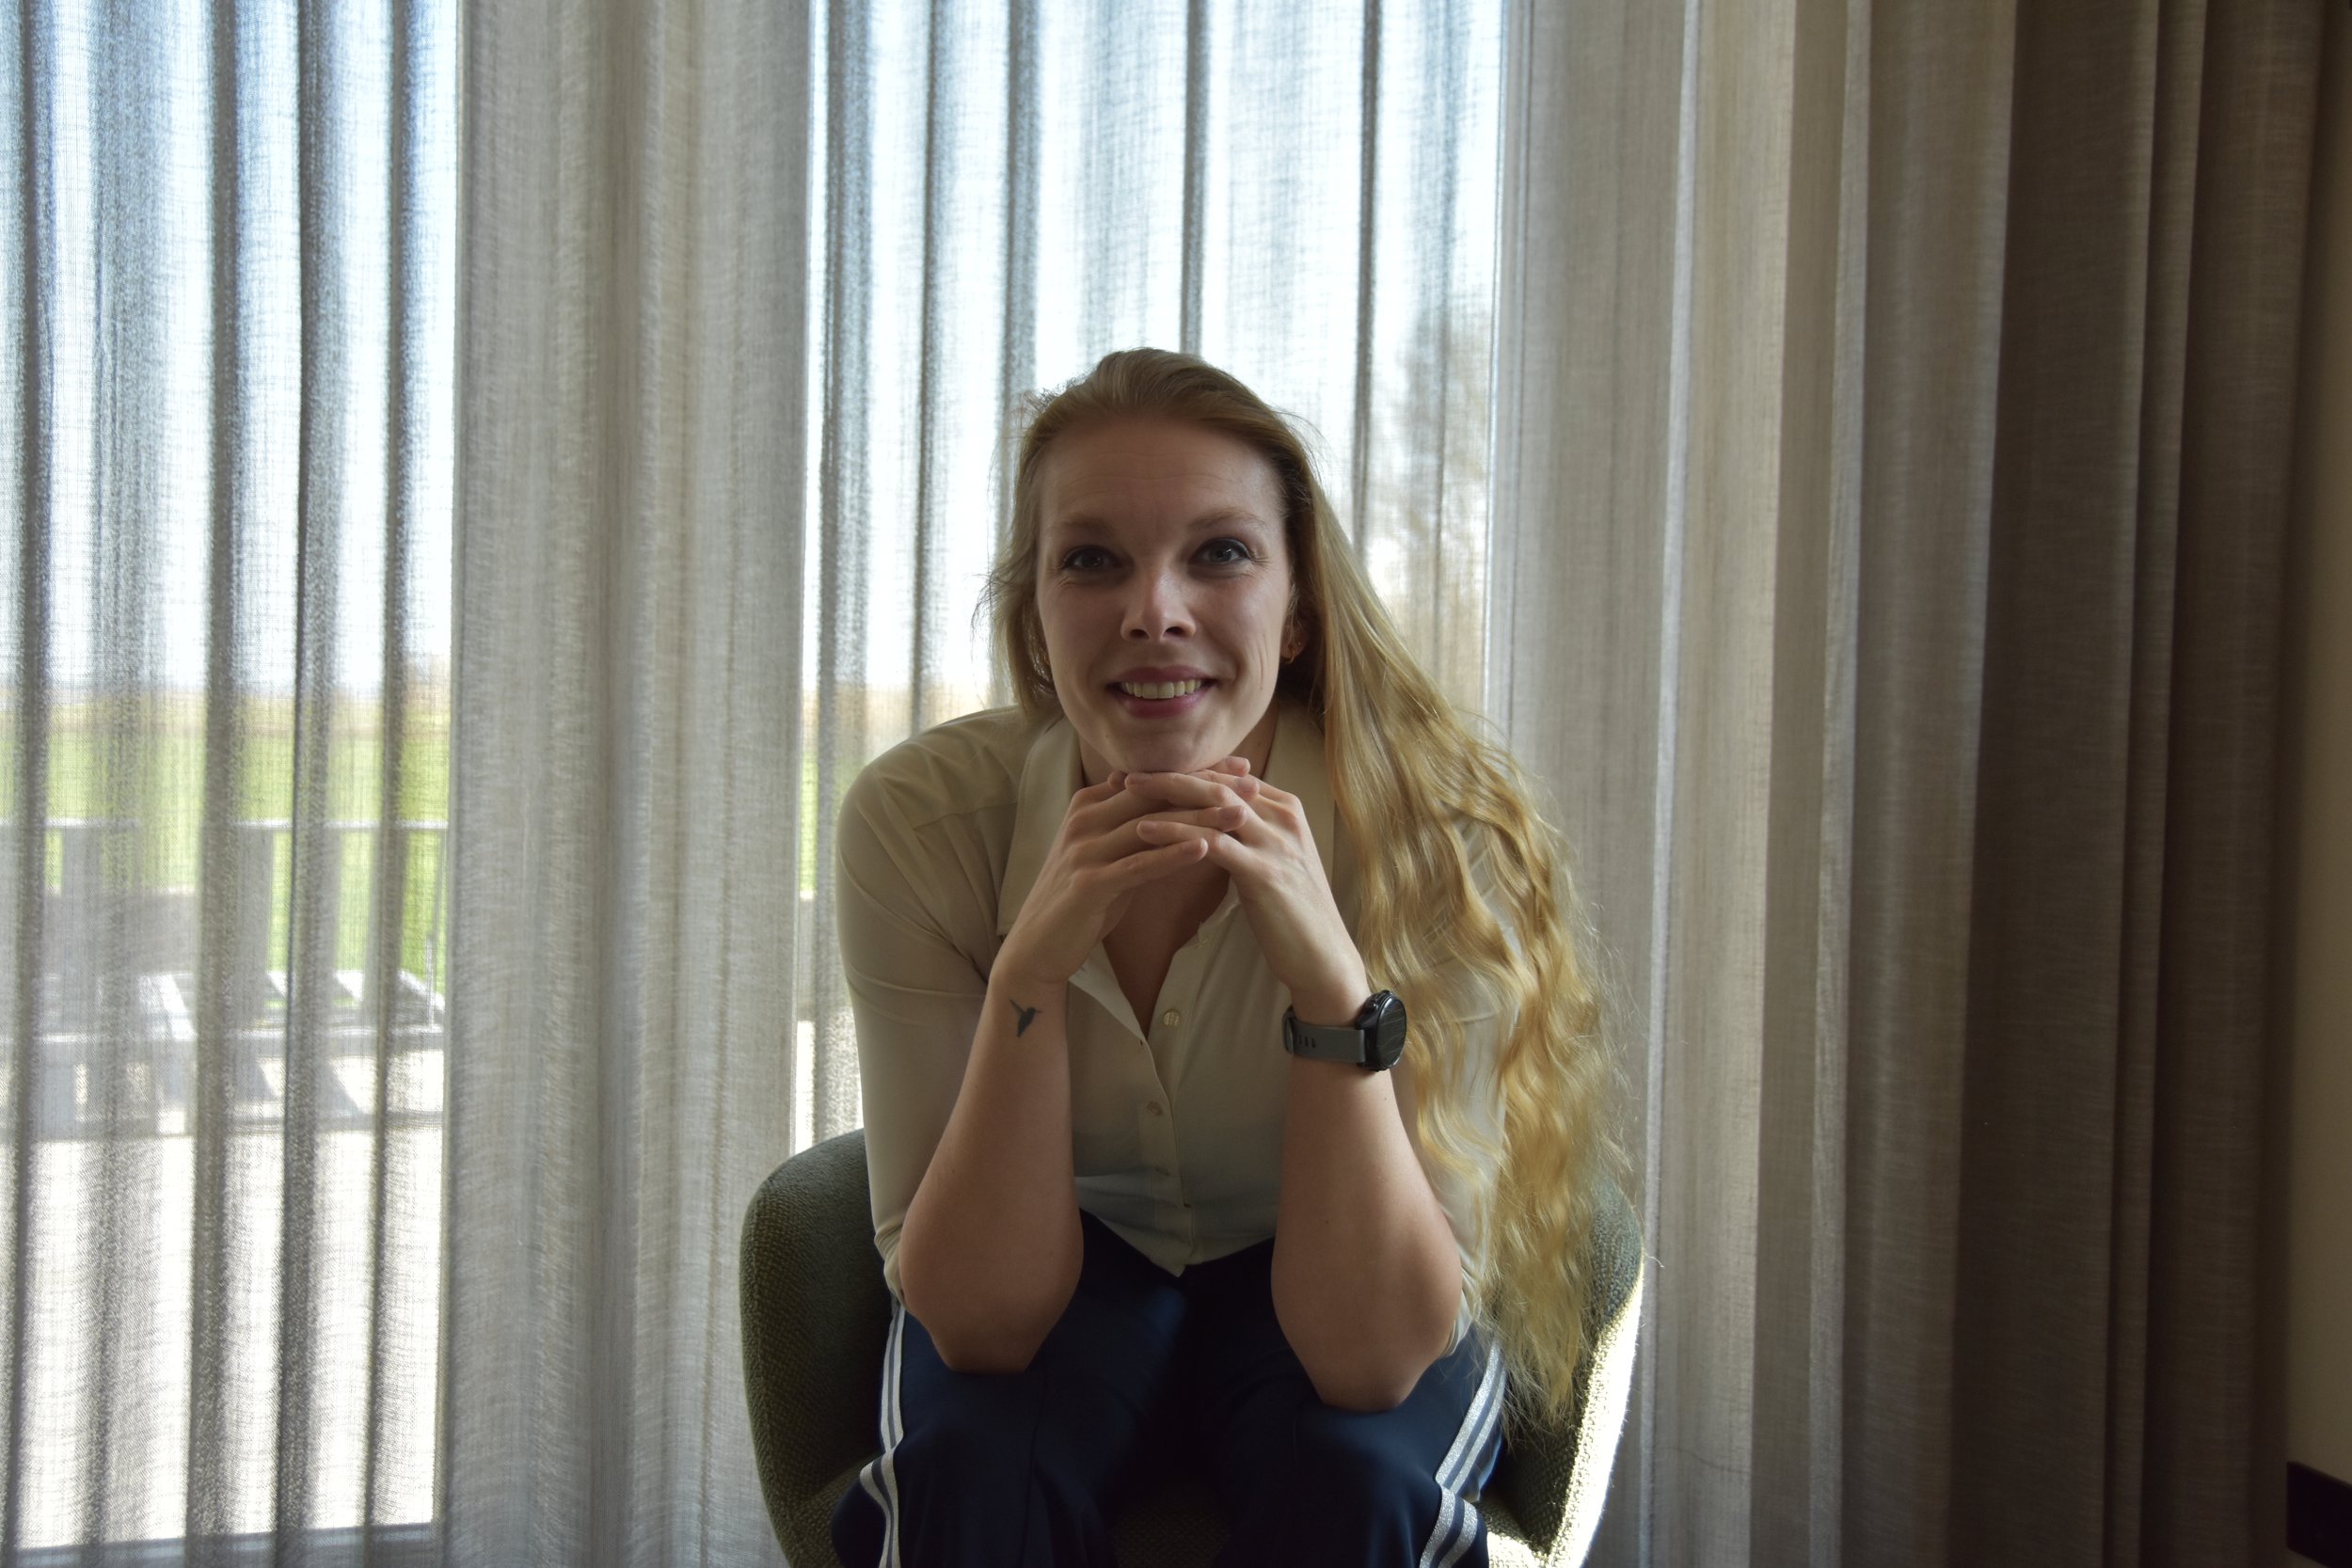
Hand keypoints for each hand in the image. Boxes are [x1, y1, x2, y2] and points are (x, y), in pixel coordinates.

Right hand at [994, 769, 1249, 992]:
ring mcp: (1083, 849)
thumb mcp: (1109, 853)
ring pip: (1150, 826)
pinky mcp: (1087, 883)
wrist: (1038, 944)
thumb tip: (1177, 804)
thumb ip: (1136, 827)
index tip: (1241, 767)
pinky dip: (1171, 855)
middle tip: (1251, 782)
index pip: (1153, 779)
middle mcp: (1085, 819)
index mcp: (1090, 804)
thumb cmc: (1083, 899)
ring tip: (1240, 814)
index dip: (1198, 771)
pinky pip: (1137, 864)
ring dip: (1198, 819)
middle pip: (1154, 794)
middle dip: (1206, 787)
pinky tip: (1204, 848)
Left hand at [1121, 763, 1370, 1024]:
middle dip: (1171, 774)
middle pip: (1219, 782)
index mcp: (1287, 809)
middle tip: (1129, 772)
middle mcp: (1284, 817)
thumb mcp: (1274, 858)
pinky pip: (1212, 843)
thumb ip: (1250, 833)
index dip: (1188, 771)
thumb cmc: (1293, 912)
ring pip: (1213, 804)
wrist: (1322, 954)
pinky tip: (1144, 832)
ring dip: (1166, 794)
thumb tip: (1213, 820)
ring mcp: (1276, 843)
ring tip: (1126, 792)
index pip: (1230, 776)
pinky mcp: (1264, 872)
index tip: (1150, 771)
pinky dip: (1175, 832)